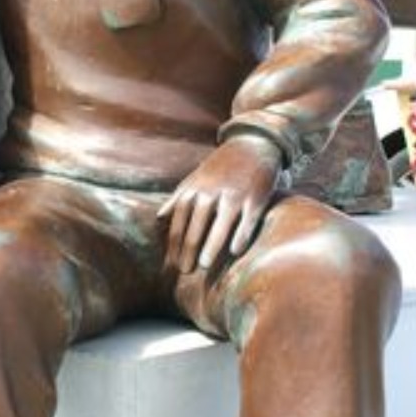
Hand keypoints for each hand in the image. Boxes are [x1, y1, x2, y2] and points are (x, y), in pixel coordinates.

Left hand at [158, 133, 283, 274]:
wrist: (251, 145)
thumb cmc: (220, 167)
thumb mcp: (194, 178)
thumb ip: (177, 197)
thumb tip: (159, 216)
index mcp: (193, 189)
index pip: (178, 222)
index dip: (174, 244)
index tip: (171, 264)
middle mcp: (211, 192)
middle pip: (195, 225)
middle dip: (188, 249)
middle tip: (185, 271)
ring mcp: (234, 194)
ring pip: (220, 224)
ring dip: (211, 245)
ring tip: (204, 266)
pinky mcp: (256, 197)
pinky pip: (247, 220)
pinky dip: (241, 235)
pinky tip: (236, 252)